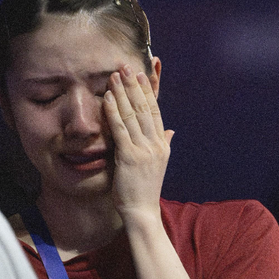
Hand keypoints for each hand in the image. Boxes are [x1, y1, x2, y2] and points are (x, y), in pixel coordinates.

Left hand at [103, 64, 174, 219]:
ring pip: (132, 114)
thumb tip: (171, 131)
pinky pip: (120, 129)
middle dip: (134, 85)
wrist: (142, 211)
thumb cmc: (145, 188)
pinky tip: (107, 98)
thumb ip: (164, 144)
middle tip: (126, 66)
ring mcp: (144, 150)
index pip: (155, 111)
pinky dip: (113, 111)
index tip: (141, 73)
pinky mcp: (130, 157)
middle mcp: (156, 143)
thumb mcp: (158, 163)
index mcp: (162, 144)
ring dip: (122, 93)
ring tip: (115, 76)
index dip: (148, 90)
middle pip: (145, 108)